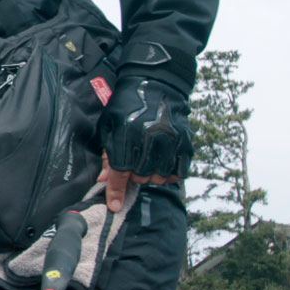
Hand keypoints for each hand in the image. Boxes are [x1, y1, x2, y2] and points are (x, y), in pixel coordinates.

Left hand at [96, 76, 190, 212]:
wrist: (155, 83)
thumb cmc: (126, 105)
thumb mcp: (108, 126)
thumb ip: (106, 153)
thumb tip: (104, 179)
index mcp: (126, 133)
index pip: (120, 171)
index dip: (116, 191)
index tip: (115, 206)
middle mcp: (150, 138)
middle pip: (140, 176)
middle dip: (132, 175)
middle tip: (132, 162)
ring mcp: (171, 140)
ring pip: (160, 176)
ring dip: (150, 174)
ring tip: (146, 160)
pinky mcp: (186, 142)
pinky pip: (178, 171)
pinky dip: (169, 172)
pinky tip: (161, 162)